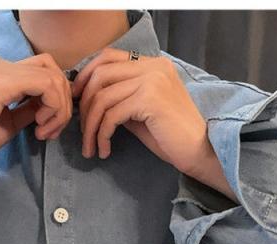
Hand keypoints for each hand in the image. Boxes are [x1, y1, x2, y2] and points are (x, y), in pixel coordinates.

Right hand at [0, 53, 72, 173]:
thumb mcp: (12, 121)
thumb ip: (30, 109)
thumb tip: (53, 106)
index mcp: (2, 72)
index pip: (44, 71)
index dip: (57, 99)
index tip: (48, 128)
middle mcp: (1, 64)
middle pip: (53, 70)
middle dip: (63, 104)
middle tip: (50, 131)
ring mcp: (0, 70)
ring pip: (53, 78)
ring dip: (59, 110)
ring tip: (43, 132)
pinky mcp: (1, 82)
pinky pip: (46, 85)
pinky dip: (52, 108)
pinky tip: (38, 126)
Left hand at [71, 47, 210, 174]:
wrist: (200, 152)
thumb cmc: (173, 137)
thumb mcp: (143, 112)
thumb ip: (122, 100)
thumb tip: (91, 100)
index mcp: (154, 65)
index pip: (109, 57)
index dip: (86, 76)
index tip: (76, 100)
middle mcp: (153, 67)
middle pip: (101, 75)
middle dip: (84, 104)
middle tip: (81, 131)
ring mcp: (152, 81)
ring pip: (103, 98)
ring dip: (90, 126)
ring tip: (90, 148)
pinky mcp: (150, 100)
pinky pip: (112, 115)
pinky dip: (102, 134)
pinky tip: (105, 150)